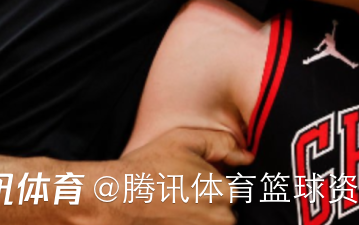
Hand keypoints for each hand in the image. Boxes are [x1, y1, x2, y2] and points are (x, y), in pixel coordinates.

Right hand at [101, 128, 251, 223]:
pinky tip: (169, 216)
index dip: (214, 186)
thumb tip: (246, 157)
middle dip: (208, 206)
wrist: (111, 199)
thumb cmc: (147, 168)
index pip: (234, 192)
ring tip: (173, 208)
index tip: (193, 184)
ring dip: (198, 218)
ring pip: (211, 223)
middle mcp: (219, 219)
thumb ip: (221, 144)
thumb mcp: (185, 141)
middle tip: (180, 197)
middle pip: (224, 214)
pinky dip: (186, 223)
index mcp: (224, 193)